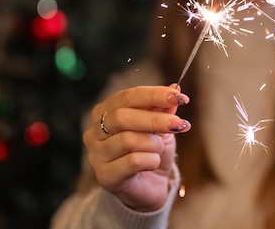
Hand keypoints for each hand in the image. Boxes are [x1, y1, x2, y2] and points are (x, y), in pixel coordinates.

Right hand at [83, 84, 190, 210]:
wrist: (150, 186)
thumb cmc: (151, 150)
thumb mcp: (160, 126)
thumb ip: (164, 108)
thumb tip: (175, 87)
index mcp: (104, 112)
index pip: (127, 96)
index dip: (154, 95)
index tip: (180, 97)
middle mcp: (94, 132)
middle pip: (123, 117)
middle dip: (156, 119)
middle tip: (180, 125)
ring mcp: (96, 156)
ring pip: (128, 140)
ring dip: (154, 144)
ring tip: (159, 149)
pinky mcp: (104, 177)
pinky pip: (133, 161)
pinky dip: (151, 160)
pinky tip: (153, 163)